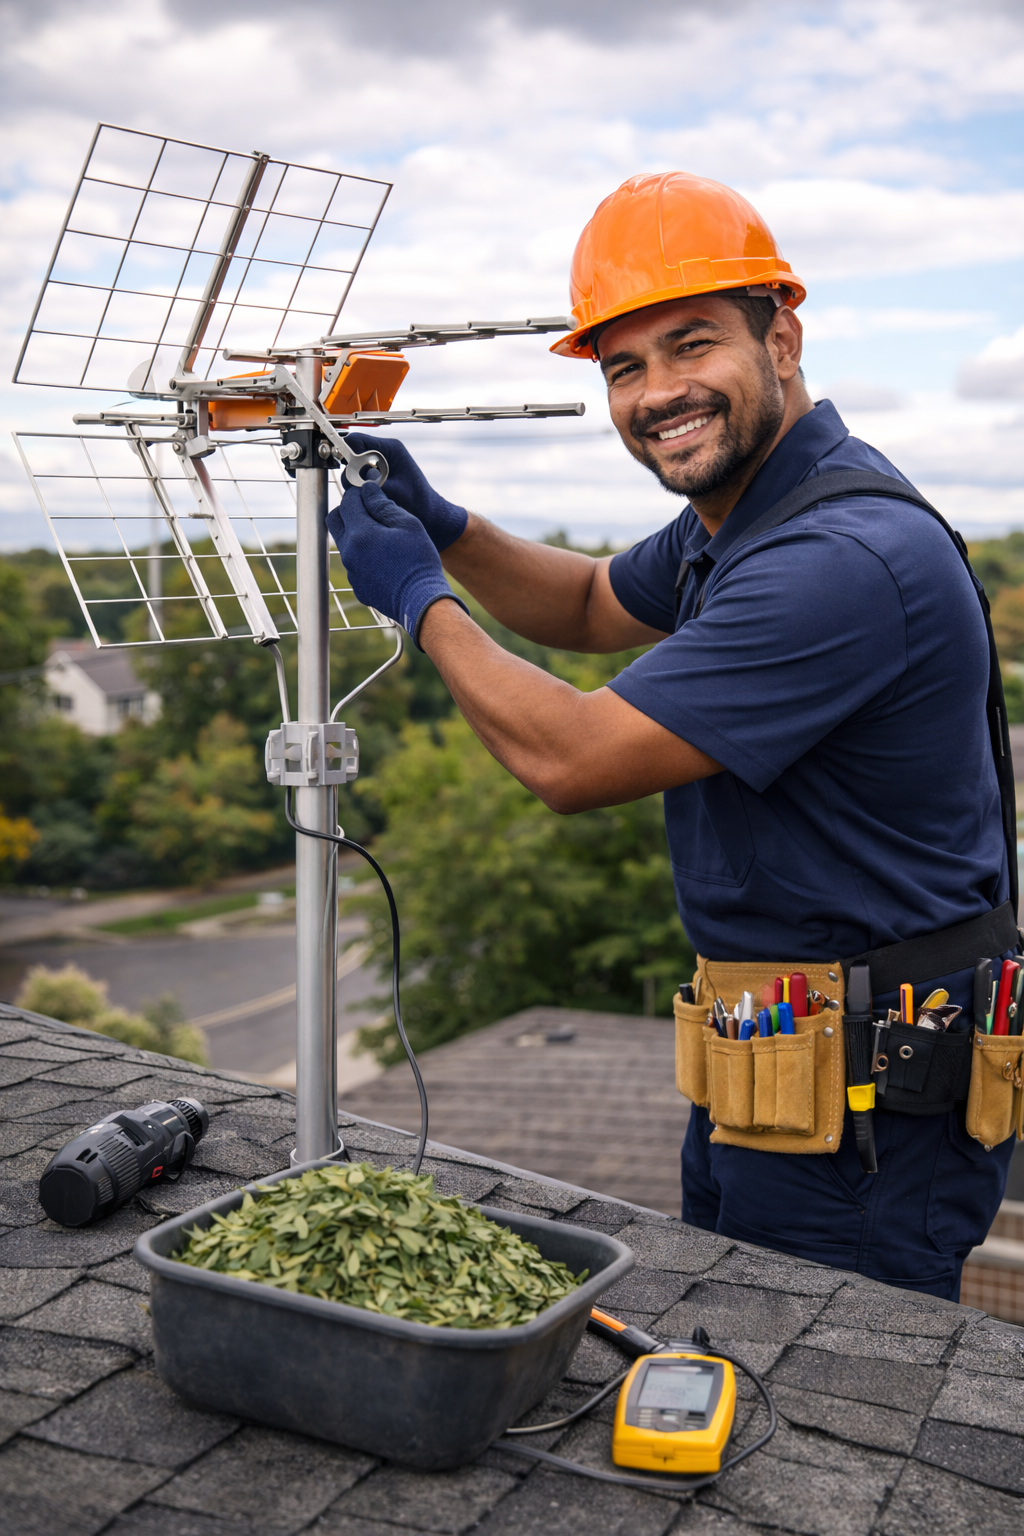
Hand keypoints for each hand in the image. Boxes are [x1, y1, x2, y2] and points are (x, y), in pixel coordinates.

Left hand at [326, 480, 467, 647]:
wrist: (423, 602)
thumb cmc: (419, 561)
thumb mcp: (408, 524)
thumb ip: (383, 505)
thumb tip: (367, 490)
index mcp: (360, 534)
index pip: (348, 502)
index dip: (360, 493)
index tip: (371, 493)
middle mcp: (349, 553)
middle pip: (335, 520)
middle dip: (348, 510)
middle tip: (368, 510)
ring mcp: (351, 572)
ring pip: (344, 543)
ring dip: (356, 534)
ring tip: (381, 536)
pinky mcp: (358, 587)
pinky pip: (354, 564)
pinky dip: (363, 556)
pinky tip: (385, 560)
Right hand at [343, 434, 467, 550]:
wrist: (431, 519)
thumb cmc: (418, 505)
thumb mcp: (392, 491)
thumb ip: (370, 481)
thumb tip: (350, 475)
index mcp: (389, 449)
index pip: (356, 440)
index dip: (344, 450)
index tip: (340, 465)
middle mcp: (382, 455)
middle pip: (351, 456)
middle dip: (351, 473)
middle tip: (359, 489)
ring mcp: (378, 469)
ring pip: (352, 472)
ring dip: (355, 486)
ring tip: (369, 500)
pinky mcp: (376, 481)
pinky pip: (358, 483)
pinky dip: (359, 493)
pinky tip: (369, 503)